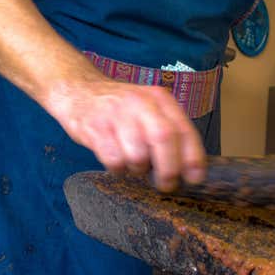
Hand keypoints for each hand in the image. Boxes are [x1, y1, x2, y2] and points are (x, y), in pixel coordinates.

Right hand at [41, 77, 206, 191]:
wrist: (79, 91)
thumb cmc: (121, 110)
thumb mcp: (150, 110)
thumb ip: (169, 133)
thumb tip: (189, 170)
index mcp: (160, 99)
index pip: (184, 130)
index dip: (192, 158)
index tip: (195, 178)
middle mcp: (140, 103)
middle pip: (163, 138)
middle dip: (168, 169)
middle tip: (166, 184)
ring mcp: (116, 113)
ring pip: (137, 154)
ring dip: (138, 168)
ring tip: (132, 162)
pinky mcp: (95, 127)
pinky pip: (114, 160)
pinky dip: (118, 168)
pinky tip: (116, 159)